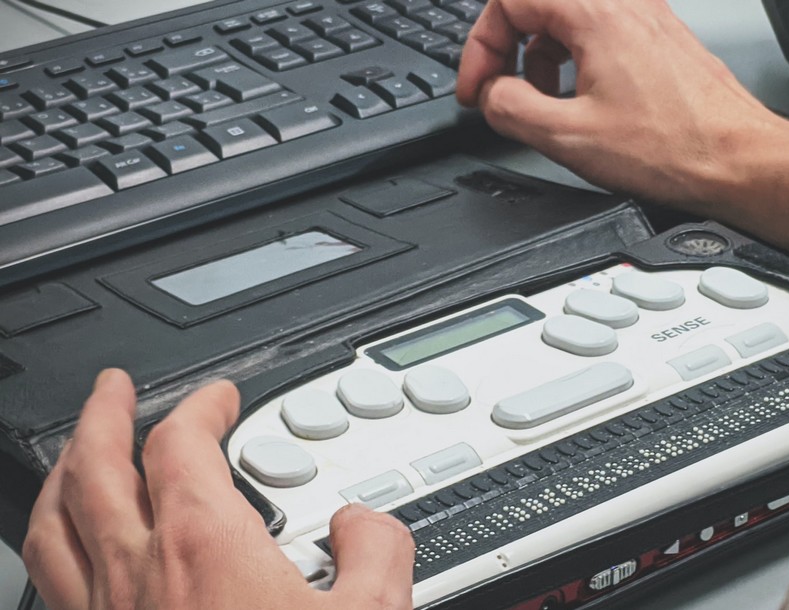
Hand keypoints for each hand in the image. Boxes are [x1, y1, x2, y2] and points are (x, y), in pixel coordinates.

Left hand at [23, 369, 414, 609]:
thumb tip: (362, 521)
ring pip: (55, 521)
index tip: (220, 399)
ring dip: (66, 471)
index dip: (202, 406)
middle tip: (115, 387)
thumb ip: (379, 548)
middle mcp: (139, 575)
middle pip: (97, 466)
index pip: (182, 443)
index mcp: (206, 547)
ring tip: (79, 451)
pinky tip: (72, 548)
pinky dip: (55, 542)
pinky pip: (51, 582)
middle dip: (105, 414)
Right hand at [456, 0, 788, 205]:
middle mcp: (624, 4)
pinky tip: (579, 101)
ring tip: (541, 102)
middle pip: (538, 4)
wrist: (739, 161)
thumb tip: (492, 96)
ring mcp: (645, 18)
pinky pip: (598, 32)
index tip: (479, 87)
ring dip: (540, 57)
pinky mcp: (658, 39)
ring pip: (567, 18)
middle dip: (508, 49)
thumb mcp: (568, 137)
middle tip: (499, 92)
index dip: (481, 47)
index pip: (509, 0)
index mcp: (596, 13)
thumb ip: (510, 108)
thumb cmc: (676, 148)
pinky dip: (574, 60)